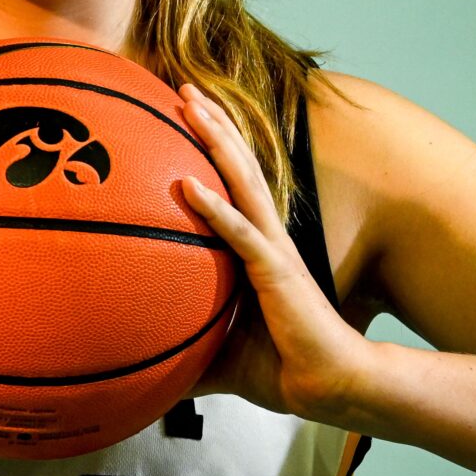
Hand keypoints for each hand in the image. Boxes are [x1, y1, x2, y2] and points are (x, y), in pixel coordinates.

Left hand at [177, 82, 374, 422]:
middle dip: (214, 123)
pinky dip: (213, 208)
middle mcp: (269, 238)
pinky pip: (240, 235)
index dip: (215, 148)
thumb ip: (189, 350)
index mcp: (260, 248)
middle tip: (185, 87)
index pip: (234, 186)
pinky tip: (187, 184)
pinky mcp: (276, 274)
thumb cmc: (285, 368)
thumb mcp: (222, 354)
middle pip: (239, 166)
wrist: (328, 389)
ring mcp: (274, 252)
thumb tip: (148, 370)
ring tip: (190, 105)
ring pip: (242, 183)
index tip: (188, 114)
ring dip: (216, 142)